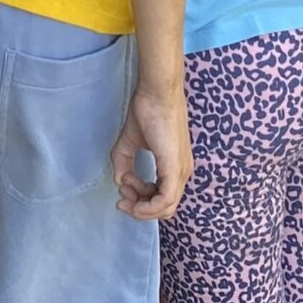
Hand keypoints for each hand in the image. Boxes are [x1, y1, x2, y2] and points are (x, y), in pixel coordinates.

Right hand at [109, 81, 190, 220]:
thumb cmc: (147, 111)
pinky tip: (131, 195)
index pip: (162, 199)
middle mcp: (183, 173)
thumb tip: (120, 182)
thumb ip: (124, 163)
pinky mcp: (175, 169)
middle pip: (164, 209)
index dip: (141, 201)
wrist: (158, 93)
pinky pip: (164, 201)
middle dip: (139, 208)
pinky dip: (147, 205)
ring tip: (124, 189)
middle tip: (122, 198)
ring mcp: (181, 172)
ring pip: (165, 208)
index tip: (123, 189)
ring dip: (140, 206)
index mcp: (176, 167)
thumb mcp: (130, 141)